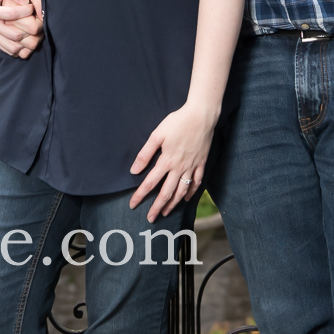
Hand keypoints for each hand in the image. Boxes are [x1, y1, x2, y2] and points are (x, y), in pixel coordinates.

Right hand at [0, 0, 43, 57]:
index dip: (25, 11)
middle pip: (15, 35)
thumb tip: (25, 1)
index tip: (32, 6)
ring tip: (36, 33)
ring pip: (13, 47)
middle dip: (30, 30)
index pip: (12, 15)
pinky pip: (9, 50)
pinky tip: (28, 40)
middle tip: (38, 22)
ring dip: (27, 43)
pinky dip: (21, 49)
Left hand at [129, 102, 217, 222]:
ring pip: (181, 191)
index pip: (150, 182)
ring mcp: (192, 167)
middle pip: (166, 192)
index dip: (140, 195)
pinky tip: (185, 198)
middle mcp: (179, 167)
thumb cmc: (178, 122)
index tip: (132, 204)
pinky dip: (191, 192)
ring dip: (173, 203)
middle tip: (150, 219)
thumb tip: (134, 171)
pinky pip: (197, 182)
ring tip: (165, 212)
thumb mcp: (157, 135)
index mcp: (167, 160)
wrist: (201, 115)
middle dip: (157, 207)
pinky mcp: (201, 163)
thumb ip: (145, 154)